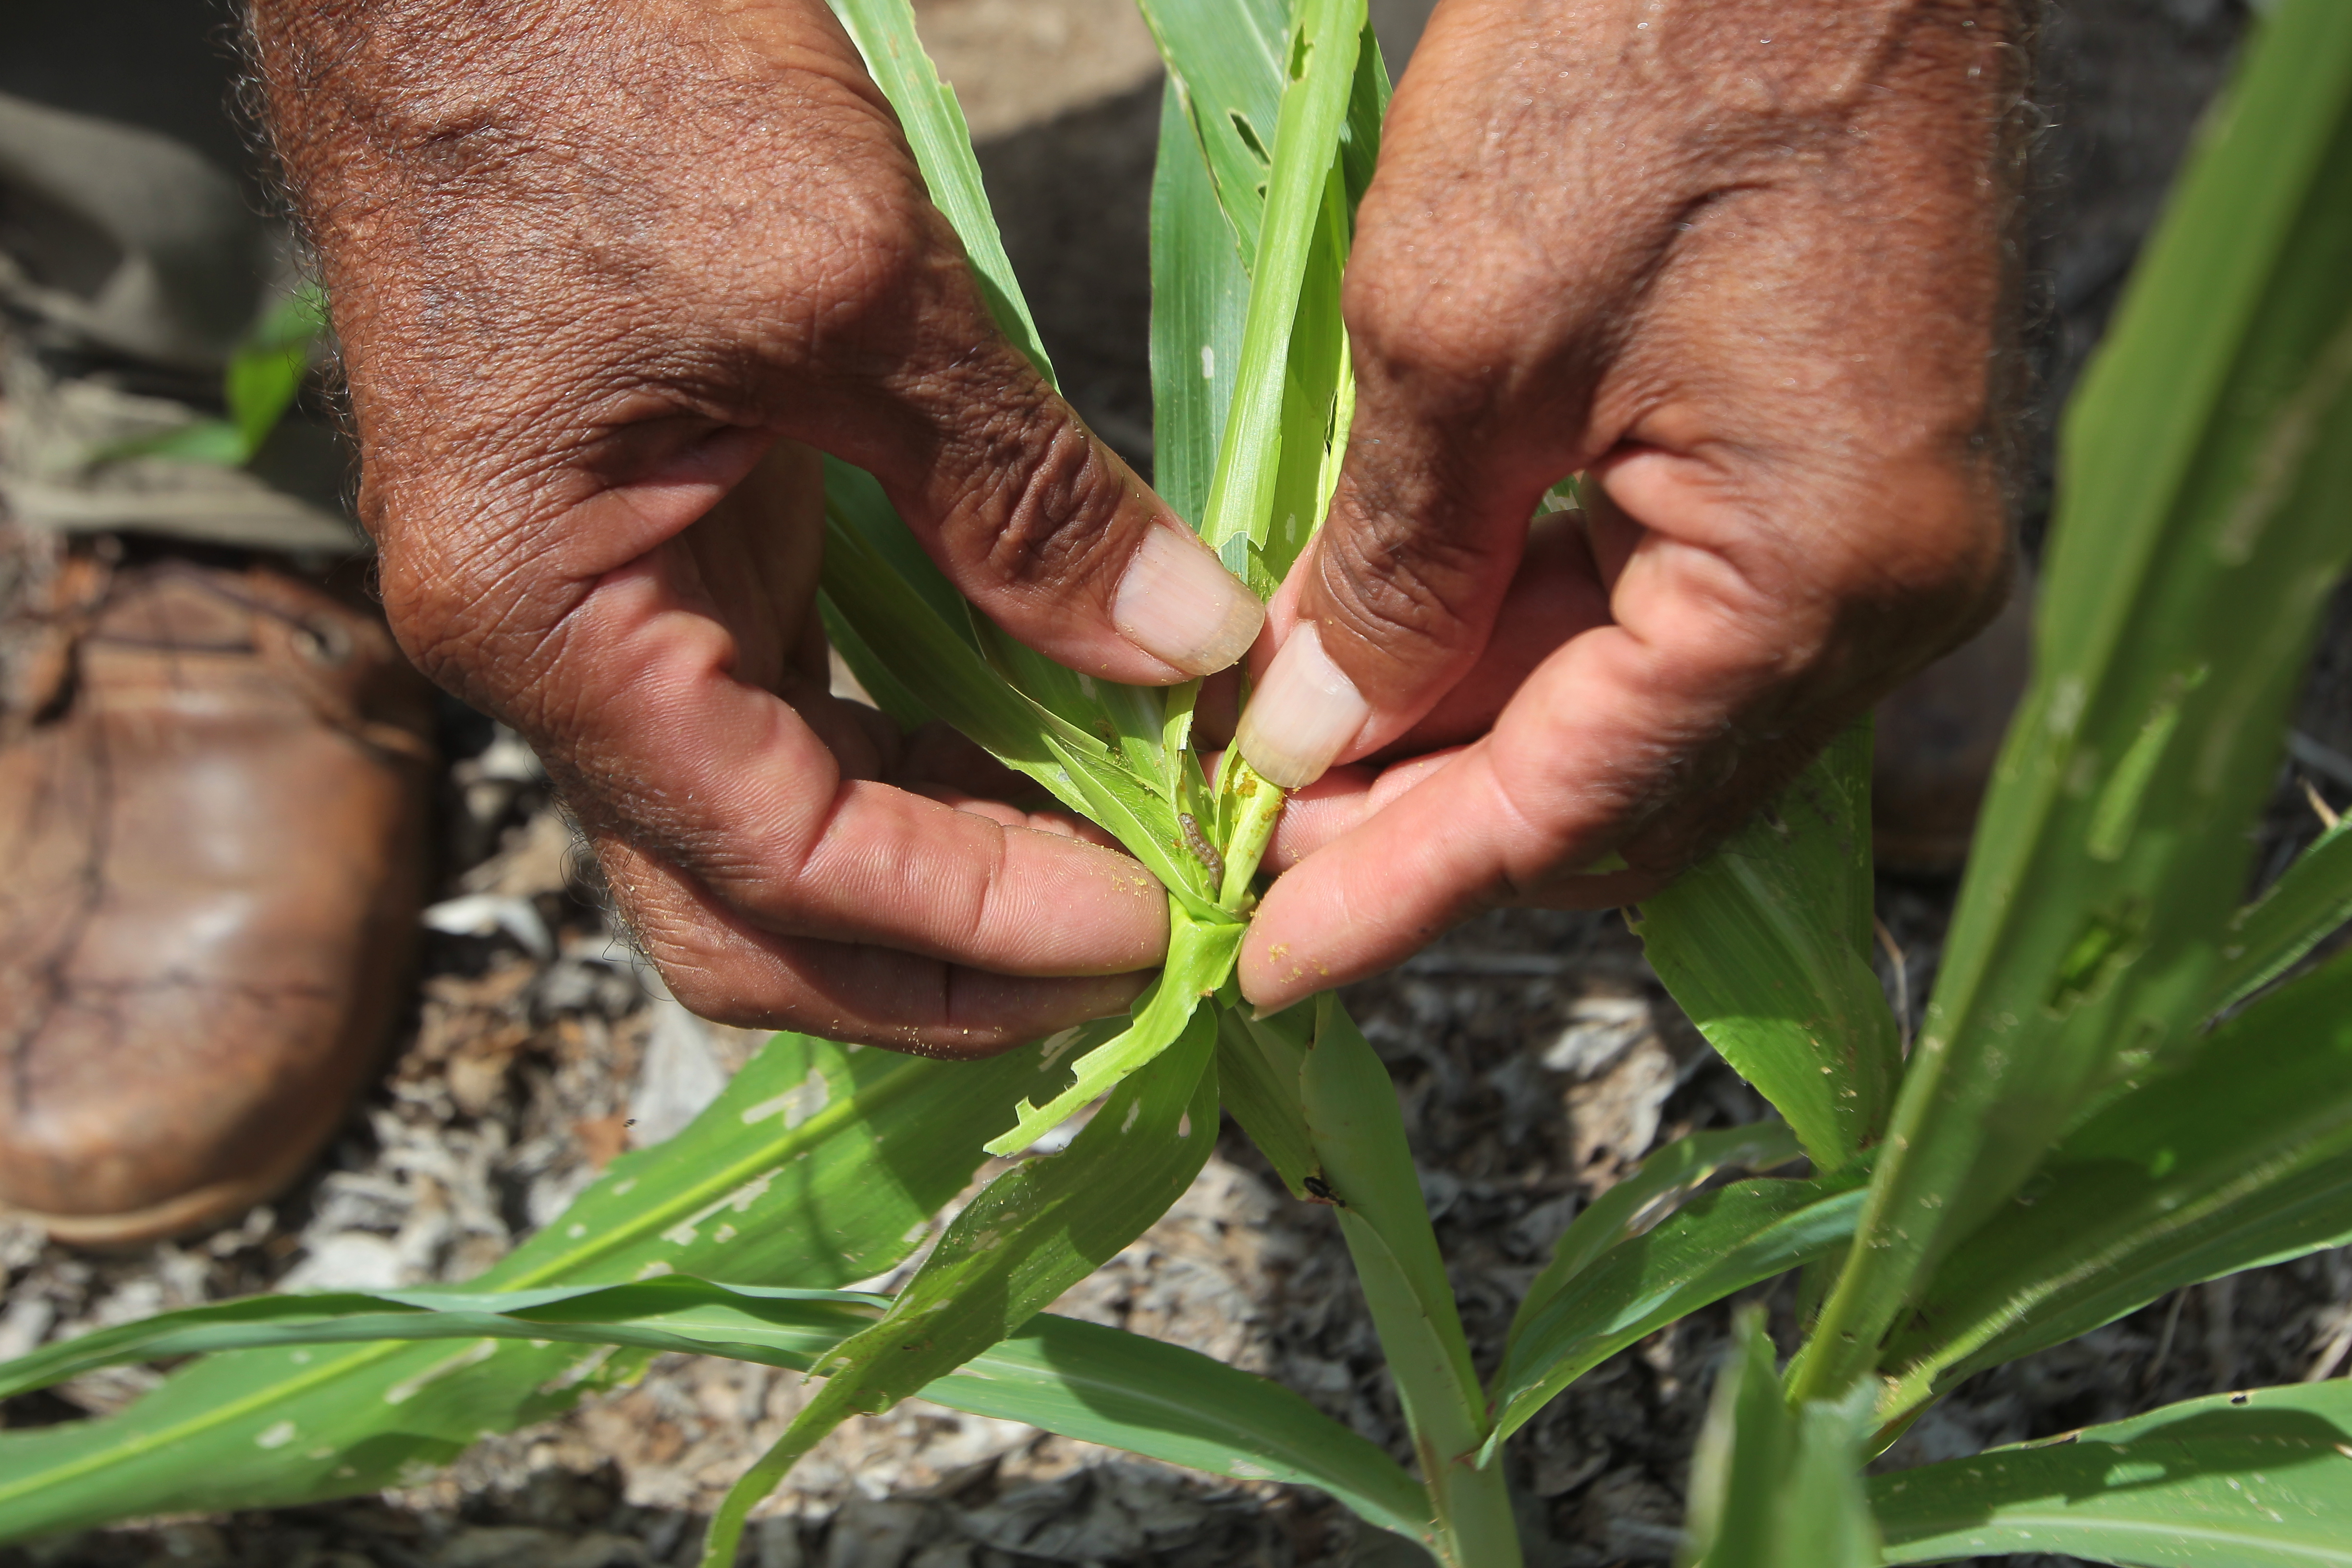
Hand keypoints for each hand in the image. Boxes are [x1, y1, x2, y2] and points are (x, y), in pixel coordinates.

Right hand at [248, 0, 1263, 1050]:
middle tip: (1140, 948)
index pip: (789, 866)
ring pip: (773, 828)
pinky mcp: (660, 546)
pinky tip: (1040, 755)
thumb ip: (1021, 496)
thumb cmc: (617, 82)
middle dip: (947, 962)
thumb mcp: (853, 293)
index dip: (983, 924)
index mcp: (553, 629)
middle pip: (754, 910)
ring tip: (1117, 874)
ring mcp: (601, 606)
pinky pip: (786, 716)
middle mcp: (555, 656)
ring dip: (941, 873)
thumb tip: (1190, 648)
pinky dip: (915, 758)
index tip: (1157, 925)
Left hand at [1236, 0, 2023, 1007]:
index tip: (1268, 964)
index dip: (1404, 892)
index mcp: (1816, 579)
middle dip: (1428, 814)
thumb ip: (1392, 576)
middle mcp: (1882, 589)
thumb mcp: (1457, 335)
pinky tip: (1403, 625)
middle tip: (1256, 838)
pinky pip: (1671, 605)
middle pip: (1620, 782)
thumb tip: (1317, 735)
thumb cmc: (1643, 58)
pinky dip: (1533, 630)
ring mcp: (1873, 523)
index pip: (1577, 807)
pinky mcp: (1836, 458)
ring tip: (1299, 734)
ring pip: (1637, 700)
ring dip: (1470, 723)